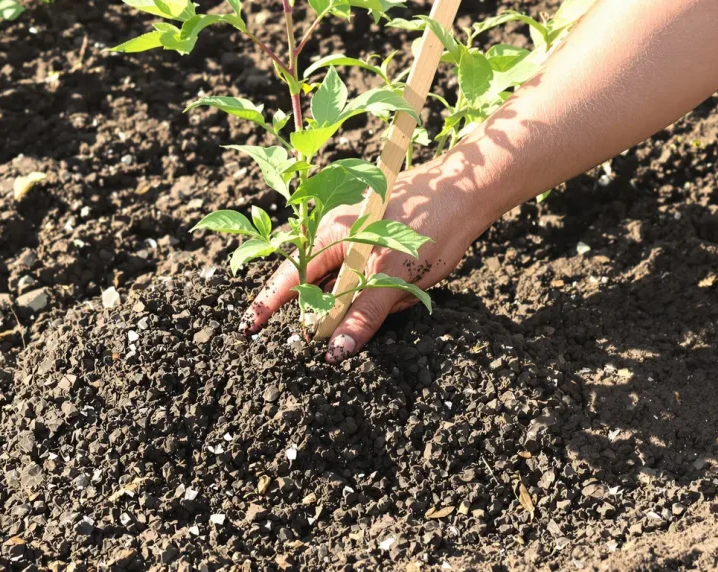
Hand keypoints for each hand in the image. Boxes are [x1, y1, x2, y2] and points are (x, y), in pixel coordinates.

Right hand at [240, 151, 500, 362]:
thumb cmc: (428, 223)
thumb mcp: (394, 278)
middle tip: (381, 301)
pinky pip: (374, 282)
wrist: (470, 190)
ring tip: (409, 283)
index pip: (289, 277)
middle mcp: (337, 235)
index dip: (268, 304)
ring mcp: (359, 240)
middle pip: (322, 288)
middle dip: (347, 307)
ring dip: (377, 300)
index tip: (247, 328)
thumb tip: (335, 350)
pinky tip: (414, 283)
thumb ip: (362, 316)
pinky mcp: (380, 246)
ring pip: (354, 289)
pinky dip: (390, 292)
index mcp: (329, 235)